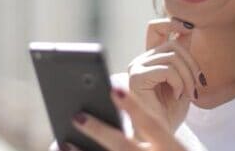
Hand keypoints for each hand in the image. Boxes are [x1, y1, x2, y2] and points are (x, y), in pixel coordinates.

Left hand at [63, 87, 186, 150]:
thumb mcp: (168, 144)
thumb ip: (149, 130)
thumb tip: (114, 101)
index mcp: (171, 148)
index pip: (151, 124)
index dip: (133, 107)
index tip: (113, 89)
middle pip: (123, 146)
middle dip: (99, 132)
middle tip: (77, 116)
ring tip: (63, 144)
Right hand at [127, 18, 203, 132]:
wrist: (160, 135)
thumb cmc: (171, 110)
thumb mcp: (182, 77)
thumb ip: (182, 56)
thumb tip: (190, 28)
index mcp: (151, 58)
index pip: (157, 27)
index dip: (173, 22)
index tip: (191, 28)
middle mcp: (141, 59)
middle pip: (173, 43)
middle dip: (192, 64)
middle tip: (198, 85)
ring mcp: (137, 67)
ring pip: (173, 56)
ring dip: (188, 76)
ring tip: (189, 93)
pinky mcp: (137, 77)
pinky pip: (167, 70)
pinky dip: (179, 83)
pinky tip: (178, 96)